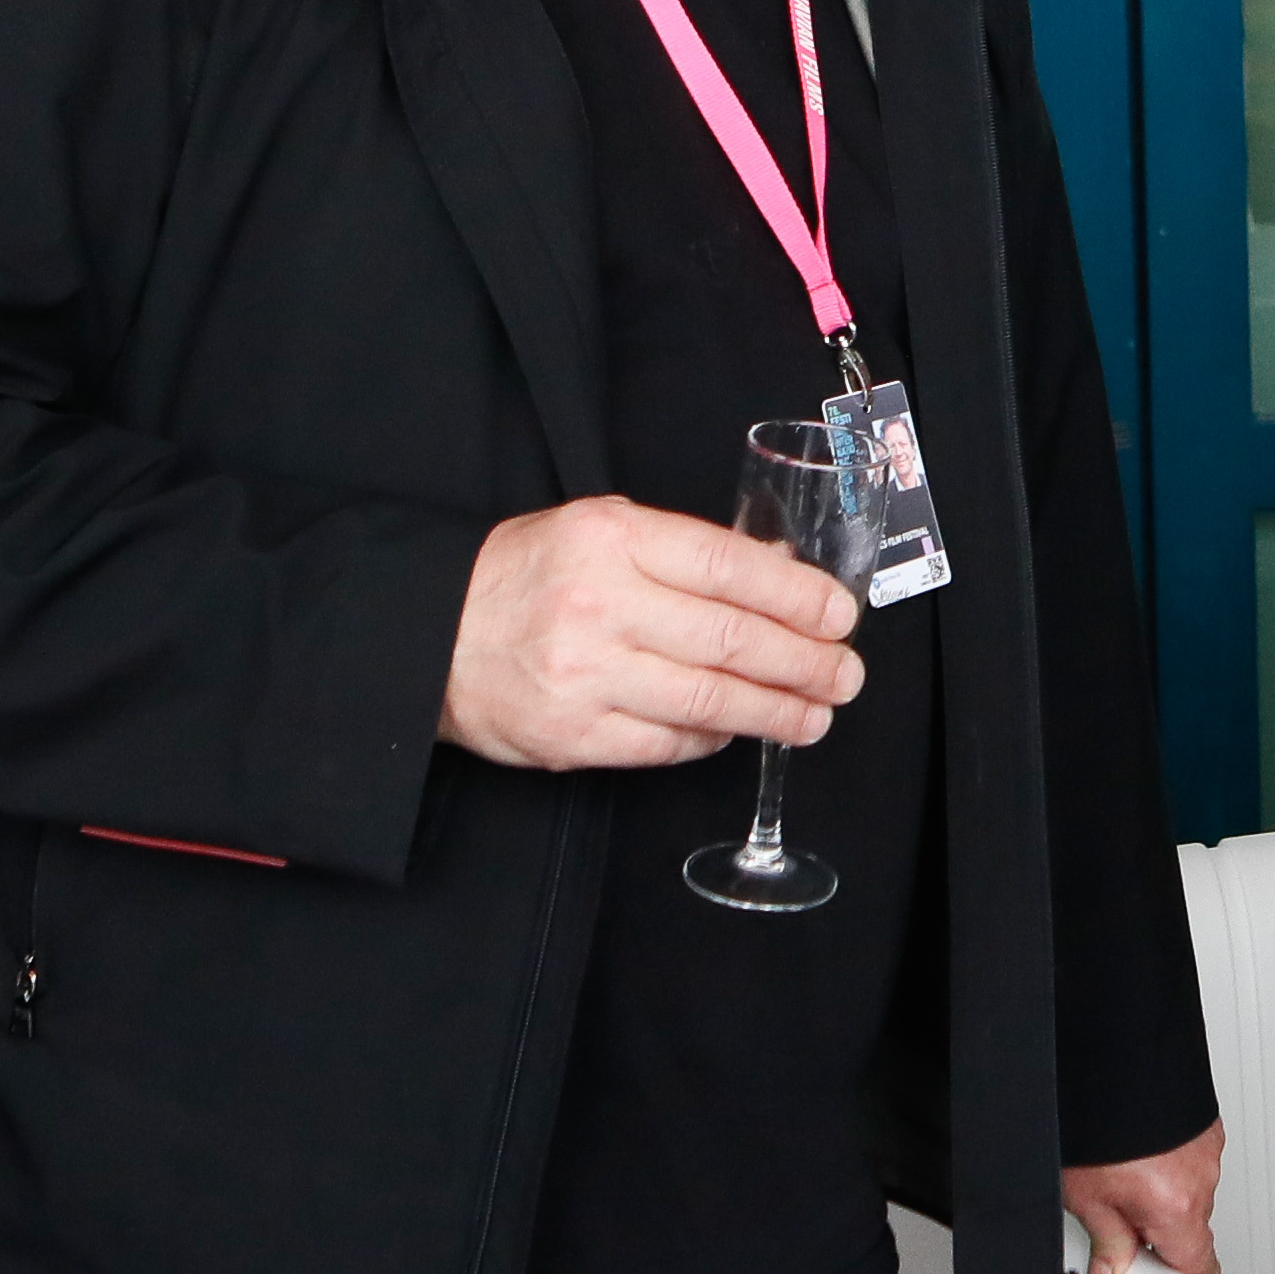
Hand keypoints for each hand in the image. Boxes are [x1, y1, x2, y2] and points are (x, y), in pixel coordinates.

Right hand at [439, 496, 859, 770]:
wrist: (429, 635)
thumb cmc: (524, 577)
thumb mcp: (600, 530)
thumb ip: (683, 551)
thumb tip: (777, 574)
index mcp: (611, 539)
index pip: (729, 567)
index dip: (798, 595)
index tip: (840, 615)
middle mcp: (600, 604)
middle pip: (732, 639)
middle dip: (805, 662)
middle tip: (844, 675)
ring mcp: (586, 674)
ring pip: (709, 699)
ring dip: (777, 711)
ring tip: (814, 715)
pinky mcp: (573, 734)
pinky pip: (667, 743)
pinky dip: (712, 739)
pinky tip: (739, 730)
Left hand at [1064, 1121, 1225, 1273]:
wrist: (1114, 1058)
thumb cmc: (1100, 1122)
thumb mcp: (1086, 1196)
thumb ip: (1107, 1239)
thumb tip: (1113, 1268)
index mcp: (1176, 1209)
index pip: (1197, 1264)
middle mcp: (1201, 1181)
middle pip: (1188, 1225)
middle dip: (1158, 1225)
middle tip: (1118, 1213)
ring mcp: (1206, 1150)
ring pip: (1189, 1190)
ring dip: (1163, 1188)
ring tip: (1121, 1170)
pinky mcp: (1205, 1124)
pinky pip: (1191, 1158)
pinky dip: (1169, 1158)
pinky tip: (1138, 1146)